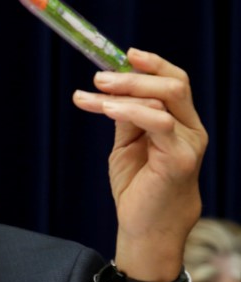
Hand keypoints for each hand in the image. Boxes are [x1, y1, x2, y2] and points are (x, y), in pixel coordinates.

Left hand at [73, 48, 206, 281]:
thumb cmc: (138, 188)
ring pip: (164, 98)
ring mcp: (189, 143)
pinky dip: (130, 110)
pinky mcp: (180, 159)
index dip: (152, 63)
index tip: (124, 54)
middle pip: (172, 84)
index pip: (174, 81)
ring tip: (91, 94)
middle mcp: (190, 129)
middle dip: (134, 75)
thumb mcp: (127, 145)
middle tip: (99, 77)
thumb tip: (111, 89)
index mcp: (180, 122)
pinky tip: (105, 108)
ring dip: (124, 91)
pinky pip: (159, 123)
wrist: (146, 228)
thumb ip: (126, 118)